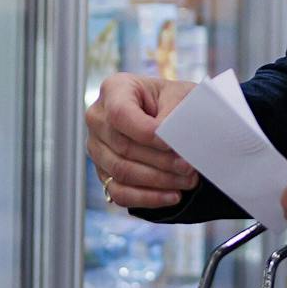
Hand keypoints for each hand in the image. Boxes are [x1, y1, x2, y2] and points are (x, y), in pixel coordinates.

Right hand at [86, 74, 198, 210]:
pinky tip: (173, 196)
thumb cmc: (175, 102)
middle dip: (161, 161)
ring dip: (158, 181)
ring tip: (188, 181)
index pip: (121, 115)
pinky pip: (119, 193)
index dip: (147, 134)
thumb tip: (170, 144)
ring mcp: (97, 147)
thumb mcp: (180, 97)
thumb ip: (173, 116)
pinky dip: (148, 198)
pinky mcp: (103, 172)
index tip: (174, 145)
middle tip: (189, 167)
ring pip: (121, 172)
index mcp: (114, 89)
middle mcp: (98, 118)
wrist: (172, 115)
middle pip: (123, 147)